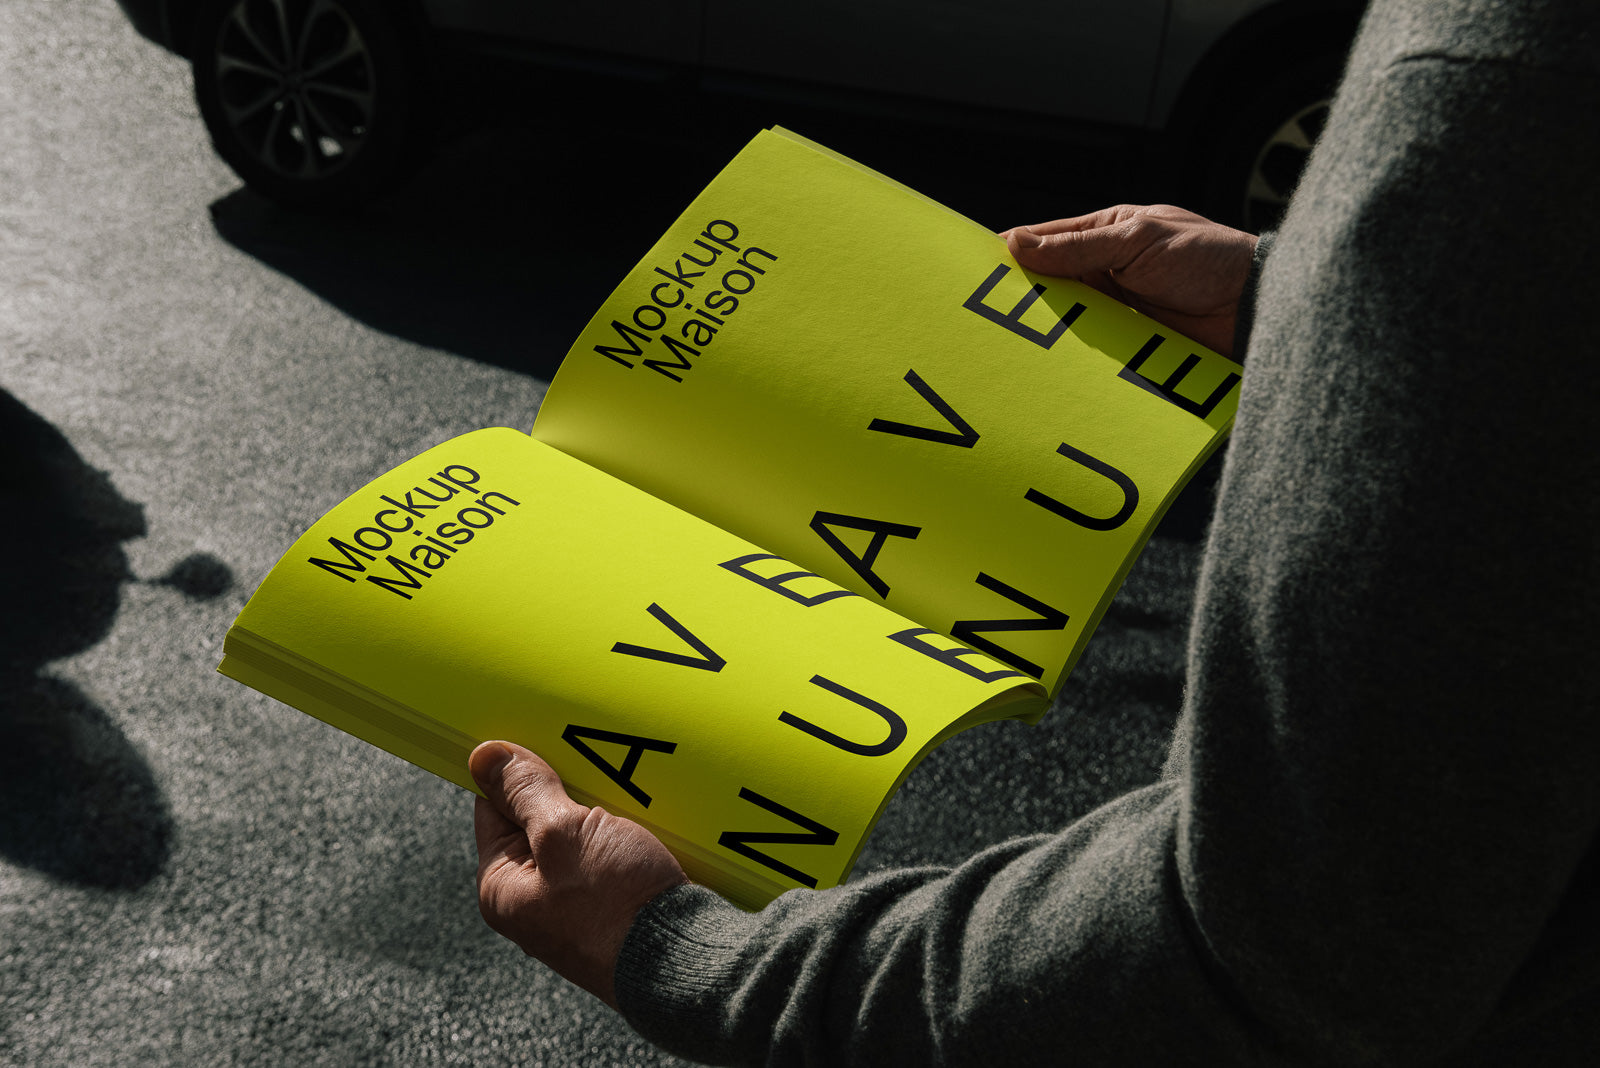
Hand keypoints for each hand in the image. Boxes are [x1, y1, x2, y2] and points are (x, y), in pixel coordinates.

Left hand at [470, 740, 687, 1006]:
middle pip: (538, 822)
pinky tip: (643, 824)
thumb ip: (525, 792)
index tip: (541, 744)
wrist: (683, 957)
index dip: (517, 775)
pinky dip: (623, 835)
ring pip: (580, 837)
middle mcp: (533, 903)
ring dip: (600, 812)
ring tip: (624, 799)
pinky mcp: (614, 908)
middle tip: (593, 772)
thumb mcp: (564, 833)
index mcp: (503, 890)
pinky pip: (609, 857)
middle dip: (567, 792)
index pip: (493, 810)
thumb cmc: (617, 906)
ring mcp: (574, 908)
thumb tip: (485, 758)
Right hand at [1001, 205, 1256, 357]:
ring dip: (1042, 332)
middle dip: (1020, 298)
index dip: (1010, 253)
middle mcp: (1106, 273)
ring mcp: (1115, 311)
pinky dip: (1068, 361)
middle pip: (1048, 286)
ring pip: (1063, 322)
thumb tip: (1017, 242)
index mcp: (1106, 235)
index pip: (1045, 241)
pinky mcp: (1128, 347)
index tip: (974, 270)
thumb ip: (1078, 247)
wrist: (1258, 310)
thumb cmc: (1209, 260)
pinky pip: (1088, 354)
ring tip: (1006, 346)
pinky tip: (1045, 368)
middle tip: (983, 314)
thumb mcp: (1138, 241)